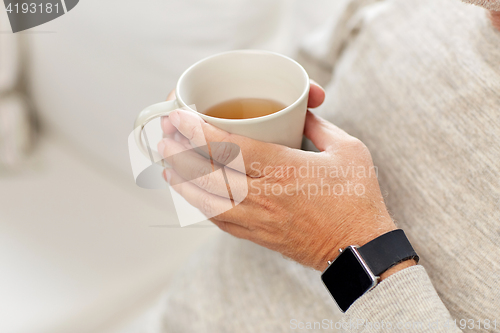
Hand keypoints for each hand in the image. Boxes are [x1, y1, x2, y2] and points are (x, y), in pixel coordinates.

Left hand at [158, 82, 402, 271]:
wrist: (360, 249)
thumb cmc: (357, 198)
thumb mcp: (347, 150)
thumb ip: (318, 126)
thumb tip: (300, 112)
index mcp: (286, 170)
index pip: (231, 149)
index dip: (198, 132)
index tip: (179, 117)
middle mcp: (265, 196)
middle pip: (210, 174)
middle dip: (180, 154)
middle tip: (164, 136)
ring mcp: (259, 219)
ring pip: (207, 201)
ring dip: (182, 182)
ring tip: (166, 164)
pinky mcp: (257, 236)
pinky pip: (219, 221)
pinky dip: (199, 206)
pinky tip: (189, 194)